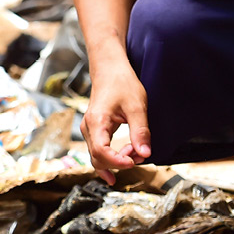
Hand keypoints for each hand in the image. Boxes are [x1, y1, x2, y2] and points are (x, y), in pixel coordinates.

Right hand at [81, 60, 151, 184]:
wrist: (110, 70)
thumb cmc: (122, 84)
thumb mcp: (137, 107)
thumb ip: (140, 132)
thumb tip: (145, 154)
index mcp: (96, 122)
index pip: (101, 152)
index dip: (118, 162)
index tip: (135, 161)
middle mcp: (88, 128)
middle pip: (98, 158)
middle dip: (119, 162)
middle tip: (139, 155)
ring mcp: (89, 130)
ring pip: (97, 157)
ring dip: (116, 161)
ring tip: (135, 153)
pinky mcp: (94, 130)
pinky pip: (99, 150)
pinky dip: (112, 158)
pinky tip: (124, 161)